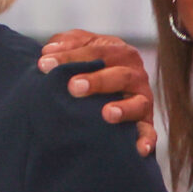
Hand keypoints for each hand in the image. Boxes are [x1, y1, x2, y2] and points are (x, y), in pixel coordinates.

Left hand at [39, 30, 158, 157]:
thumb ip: (67, 42)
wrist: (107, 85)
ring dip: (123, 109)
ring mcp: (141, 98)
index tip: (44, 65)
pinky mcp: (145, 121)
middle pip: (119, 76)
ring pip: (137, 103)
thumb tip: (48, 51)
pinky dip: (146, 139)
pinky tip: (139, 149)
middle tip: (73, 87)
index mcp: (119, 52)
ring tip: (107, 113)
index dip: (70, 57)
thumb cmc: (90, 62)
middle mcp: (134, 74)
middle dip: (97, 81)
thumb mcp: (80, 46)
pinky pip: (148, 131)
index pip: (95, 52)